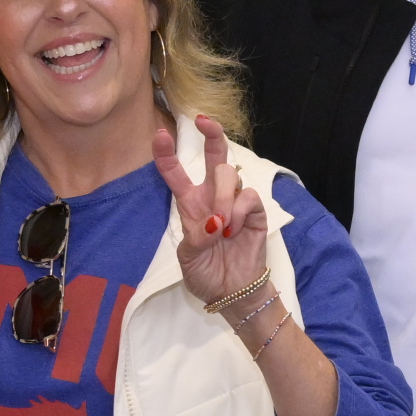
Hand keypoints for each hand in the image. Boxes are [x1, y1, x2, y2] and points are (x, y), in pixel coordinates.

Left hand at [154, 116, 274, 311]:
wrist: (232, 293)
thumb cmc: (206, 274)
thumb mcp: (188, 259)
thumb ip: (196, 238)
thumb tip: (214, 221)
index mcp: (189, 204)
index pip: (175, 172)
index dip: (166, 153)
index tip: (160, 135)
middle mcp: (211, 197)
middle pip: (213, 156)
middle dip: (211, 134)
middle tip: (203, 121)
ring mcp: (234, 202)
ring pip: (228, 174)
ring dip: (222, 196)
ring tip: (222, 224)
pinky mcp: (255, 212)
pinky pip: (248, 196)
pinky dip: (239, 210)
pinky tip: (235, 229)